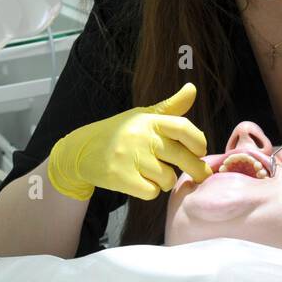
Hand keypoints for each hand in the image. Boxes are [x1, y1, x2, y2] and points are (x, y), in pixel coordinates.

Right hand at [48, 83, 211, 200]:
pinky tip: (140, 182)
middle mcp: (141, 137)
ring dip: (165, 181)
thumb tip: (192, 88)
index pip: (183, 128)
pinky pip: (152, 192)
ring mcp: (130, 158)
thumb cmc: (118, 132)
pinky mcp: (121, 178)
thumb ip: (170, 107)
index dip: (199, 141)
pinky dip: (150, 191)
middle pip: (183, 158)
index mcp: (149, 121)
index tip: (200, 151)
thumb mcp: (142, 116)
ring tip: (153, 173)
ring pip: (168, 179)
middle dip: (197, 169)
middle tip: (200, 174)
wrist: (81, 150)